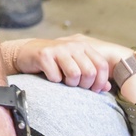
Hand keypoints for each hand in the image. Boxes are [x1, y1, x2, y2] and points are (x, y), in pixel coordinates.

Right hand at [14, 34, 130, 91]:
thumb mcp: (76, 64)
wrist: (28, 52)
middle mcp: (73, 45)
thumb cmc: (55, 61)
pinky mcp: (45, 55)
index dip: (100, 82)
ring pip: (74, 74)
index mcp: (84, 46)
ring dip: (69, 83)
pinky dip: (54, 80)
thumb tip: (107, 88)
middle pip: (89, 72)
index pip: (102, 65)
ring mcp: (59, 49)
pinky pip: (55, 76)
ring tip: (63, 80)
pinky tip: (50, 76)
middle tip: (75, 85)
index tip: (93, 90)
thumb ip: (93, 74)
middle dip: (83, 85)